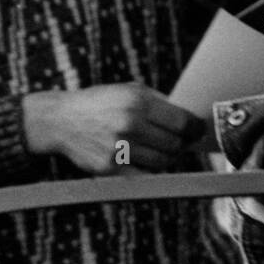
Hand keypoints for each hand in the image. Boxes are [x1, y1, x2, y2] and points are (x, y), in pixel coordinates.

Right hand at [22, 84, 196, 174]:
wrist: (62, 120)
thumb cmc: (101, 102)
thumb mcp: (129, 90)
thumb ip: (159, 102)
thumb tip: (190, 116)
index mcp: (137, 102)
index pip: (181, 122)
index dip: (196, 128)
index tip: (200, 130)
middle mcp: (129, 125)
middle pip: (174, 144)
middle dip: (183, 143)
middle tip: (185, 141)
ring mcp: (119, 148)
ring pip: (162, 161)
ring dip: (170, 157)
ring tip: (167, 149)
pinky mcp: (110, 167)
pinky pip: (145, 173)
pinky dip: (152, 167)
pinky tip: (150, 158)